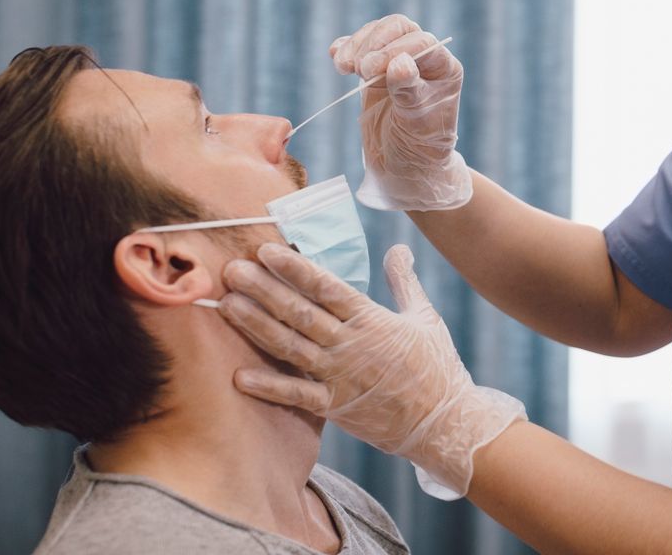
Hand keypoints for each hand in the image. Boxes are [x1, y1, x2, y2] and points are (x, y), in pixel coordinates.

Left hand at [219, 242, 525, 498]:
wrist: (444, 422)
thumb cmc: (436, 367)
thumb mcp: (425, 318)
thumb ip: (404, 282)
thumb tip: (399, 249)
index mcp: (372, 319)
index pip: (326, 286)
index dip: (294, 267)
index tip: (266, 249)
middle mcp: (351, 345)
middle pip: (300, 312)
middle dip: (263, 289)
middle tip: (231, 270)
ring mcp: (340, 377)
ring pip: (290, 346)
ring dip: (256, 326)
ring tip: (227, 305)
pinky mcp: (335, 407)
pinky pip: (296, 395)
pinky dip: (268, 386)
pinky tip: (239, 375)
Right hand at [331, 14, 471, 210]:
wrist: (403, 165)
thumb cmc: (419, 147)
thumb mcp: (416, 122)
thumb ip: (409, 91)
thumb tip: (400, 62)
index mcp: (443, 68)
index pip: (420, 42)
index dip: (393, 50)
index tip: (370, 71)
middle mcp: (423, 59)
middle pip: (397, 29)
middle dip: (373, 43)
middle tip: (358, 70)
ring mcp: (397, 60)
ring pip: (377, 34)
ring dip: (357, 46)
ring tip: (343, 67)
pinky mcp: (374, 69)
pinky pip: (359, 47)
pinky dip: (345, 48)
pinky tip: (337, 57)